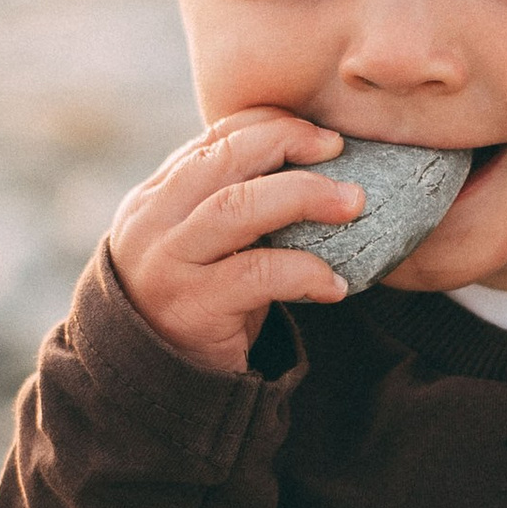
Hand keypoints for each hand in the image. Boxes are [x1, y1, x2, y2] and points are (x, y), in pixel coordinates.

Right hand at [108, 110, 360, 373]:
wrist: (155, 382)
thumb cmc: (197, 301)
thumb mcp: (201, 244)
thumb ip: (230, 201)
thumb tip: (310, 158)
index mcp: (156, 196)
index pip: (213, 139)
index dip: (271, 125)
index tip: (321, 133)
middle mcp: (153, 222)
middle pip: (223, 161)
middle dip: (287, 144)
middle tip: (339, 150)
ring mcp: (169, 264)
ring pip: (236, 208)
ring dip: (303, 196)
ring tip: (353, 204)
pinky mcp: (193, 308)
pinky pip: (257, 275)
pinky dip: (304, 272)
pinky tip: (335, 283)